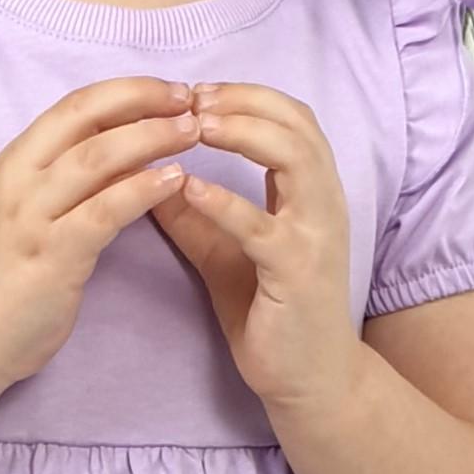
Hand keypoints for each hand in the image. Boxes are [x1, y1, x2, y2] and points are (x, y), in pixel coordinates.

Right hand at [0, 77, 202, 392]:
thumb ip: (69, 179)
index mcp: (16, 161)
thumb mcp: (30, 211)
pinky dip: (143, 190)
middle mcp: (20, 179)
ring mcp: (33, 216)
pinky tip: (175, 181)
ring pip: (98, 157)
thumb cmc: (3, 276)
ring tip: (193, 133)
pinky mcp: (52, 255)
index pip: (76, 105)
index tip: (172, 90)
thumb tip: (128, 148)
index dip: (128, 90)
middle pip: (87, 118)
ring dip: (152, 138)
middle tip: (193, 102)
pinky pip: (105, 211)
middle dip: (146, 102)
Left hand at [147, 84, 361, 414]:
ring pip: (293, 158)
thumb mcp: (225, 253)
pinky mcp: (298, 273)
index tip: (194, 93)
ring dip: (241, 133)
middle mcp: (324, 204)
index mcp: (311, 193)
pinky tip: (187, 188)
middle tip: (189, 98)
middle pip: (296, 123)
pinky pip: (262, 227)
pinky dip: (225, 201)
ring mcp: (316, 236)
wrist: (309, 380)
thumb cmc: (273, 314)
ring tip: (193, 126)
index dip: (245, 95)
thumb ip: (196, 216)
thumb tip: (150, 177)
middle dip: (242, 101)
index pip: (290, 117)